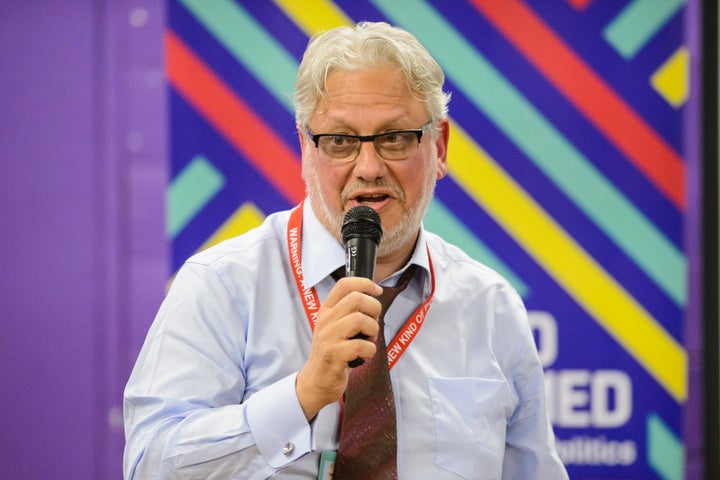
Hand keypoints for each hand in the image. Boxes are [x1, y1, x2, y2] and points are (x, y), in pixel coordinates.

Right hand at [296, 277, 382, 420]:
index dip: (365, 283)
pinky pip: (361, 345)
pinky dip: (370, 350)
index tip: (377, 291)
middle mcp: (326, 320)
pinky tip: (363, 355)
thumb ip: (348, 311)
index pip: (344, 284)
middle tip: (372, 324)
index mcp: (327, 310)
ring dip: (373, 331)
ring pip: (361, 320)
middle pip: (357, 298)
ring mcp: (329, 337)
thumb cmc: (332, 353)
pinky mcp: (334, 354)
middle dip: (374, 309)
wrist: (316, 381)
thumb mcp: (334, 327)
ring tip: (368, 341)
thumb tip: (373, 298)